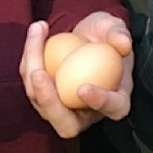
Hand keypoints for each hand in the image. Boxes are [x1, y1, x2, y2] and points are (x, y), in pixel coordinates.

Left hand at [20, 13, 132, 136]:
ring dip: (32, 66)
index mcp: (116, 102)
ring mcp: (62, 109)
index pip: (112, 109)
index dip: (100, 102)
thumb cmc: (107, 35)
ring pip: (41, 101)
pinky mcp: (44, 97)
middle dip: (49, 103)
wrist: (88, 36)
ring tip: (39, 32)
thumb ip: (119, 33)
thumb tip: (122, 44)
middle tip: (38, 74)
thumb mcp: (115, 27)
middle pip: (66, 125)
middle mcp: (87, 113)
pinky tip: (38, 30)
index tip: (84, 87)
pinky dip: (30, 56)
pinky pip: (31, 82)